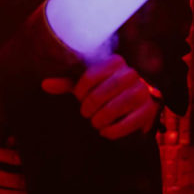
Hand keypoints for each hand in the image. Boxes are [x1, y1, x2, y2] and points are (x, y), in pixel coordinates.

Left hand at [42, 54, 161, 139]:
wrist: (132, 104)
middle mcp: (131, 73)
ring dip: (102, 118)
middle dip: (91, 106)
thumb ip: (66, 84)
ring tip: (95, 122)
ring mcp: (142, 91)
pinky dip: (114, 130)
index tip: (79, 98)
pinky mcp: (149, 109)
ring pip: (118, 106)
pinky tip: (105, 131)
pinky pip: (130, 121)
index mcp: (115, 61)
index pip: (92, 75)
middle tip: (85, 114)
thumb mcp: (85, 85)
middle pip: (105, 91)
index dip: (81, 90)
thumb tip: (44, 84)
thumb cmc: (103, 90)